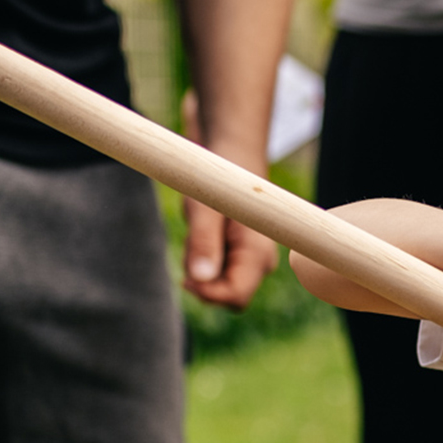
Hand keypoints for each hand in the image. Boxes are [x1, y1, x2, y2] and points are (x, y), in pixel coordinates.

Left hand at [176, 88, 279, 309]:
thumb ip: (203, 243)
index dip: (209, 294)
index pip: (237, 296)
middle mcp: (258, 259)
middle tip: (188, 249)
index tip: (184, 277)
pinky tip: (200, 230)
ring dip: (198, 265)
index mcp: (258, 252)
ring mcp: (248, 255)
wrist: (228, 145)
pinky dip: (200, 257)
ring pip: (218, 282)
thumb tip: (200, 279)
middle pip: (228, 294)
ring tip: (197, 228)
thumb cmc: (218, 173)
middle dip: (203, 281)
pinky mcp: (236, 249)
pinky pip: (214, 269)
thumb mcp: (204, 207)